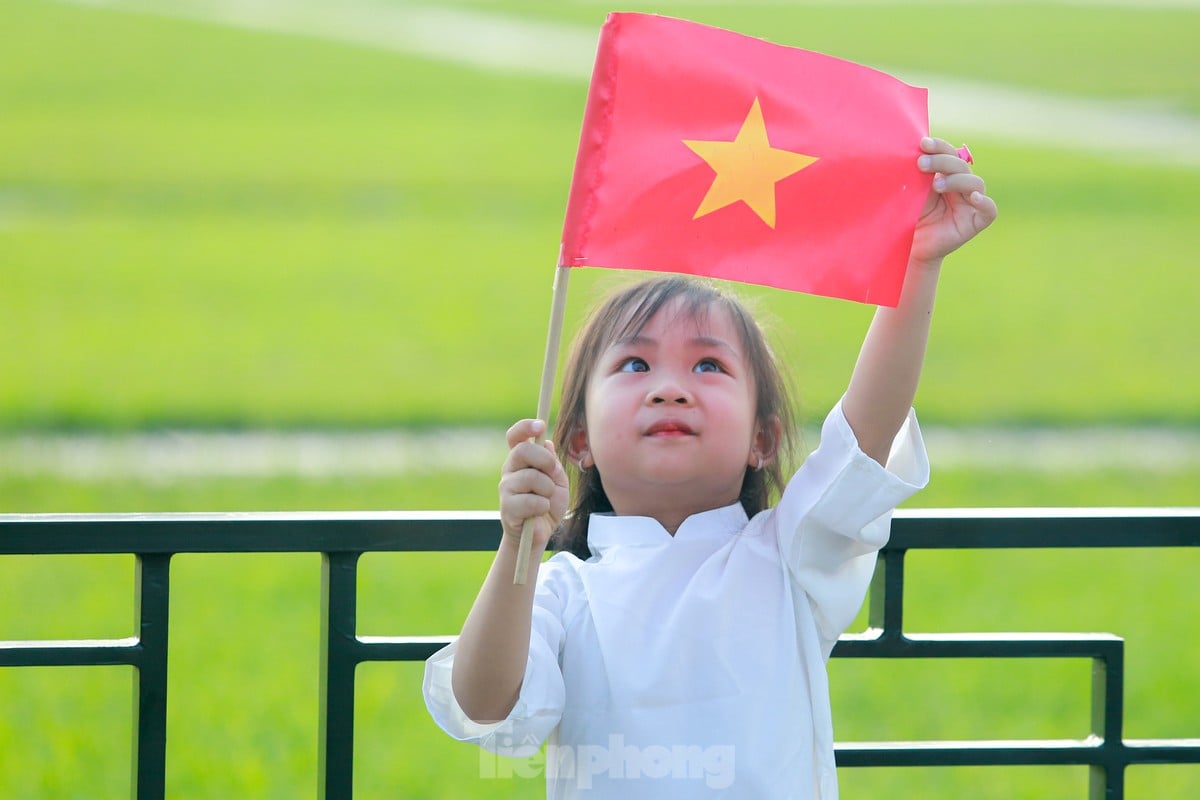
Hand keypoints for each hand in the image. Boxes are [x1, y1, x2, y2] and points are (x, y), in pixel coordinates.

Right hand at [498, 419, 568, 549]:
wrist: (541, 532)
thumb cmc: (548, 503)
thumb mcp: (558, 480)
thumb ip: (553, 463)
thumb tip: (547, 444)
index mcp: (521, 460)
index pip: (515, 437)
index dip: (525, 427)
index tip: (540, 426)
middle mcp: (510, 470)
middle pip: (521, 451)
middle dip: (544, 460)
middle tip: (553, 472)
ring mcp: (506, 488)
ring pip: (531, 477)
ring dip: (548, 489)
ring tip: (546, 499)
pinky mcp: (507, 507)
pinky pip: (532, 501)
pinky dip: (543, 506)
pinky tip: (539, 512)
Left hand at [910, 136, 997, 268]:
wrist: (910, 248)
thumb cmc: (909, 218)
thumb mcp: (911, 193)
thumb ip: (917, 175)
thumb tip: (913, 151)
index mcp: (947, 174)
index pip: (949, 154)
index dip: (939, 147)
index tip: (923, 144)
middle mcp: (961, 186)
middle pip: (961, 165)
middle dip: (942, 162)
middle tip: (921, 163)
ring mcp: (971, 203)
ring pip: (975, 183)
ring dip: (956, 180)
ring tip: (936, 185)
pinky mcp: (977, 221)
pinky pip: (989, 210)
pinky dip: (983, 202)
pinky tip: (972, 197)